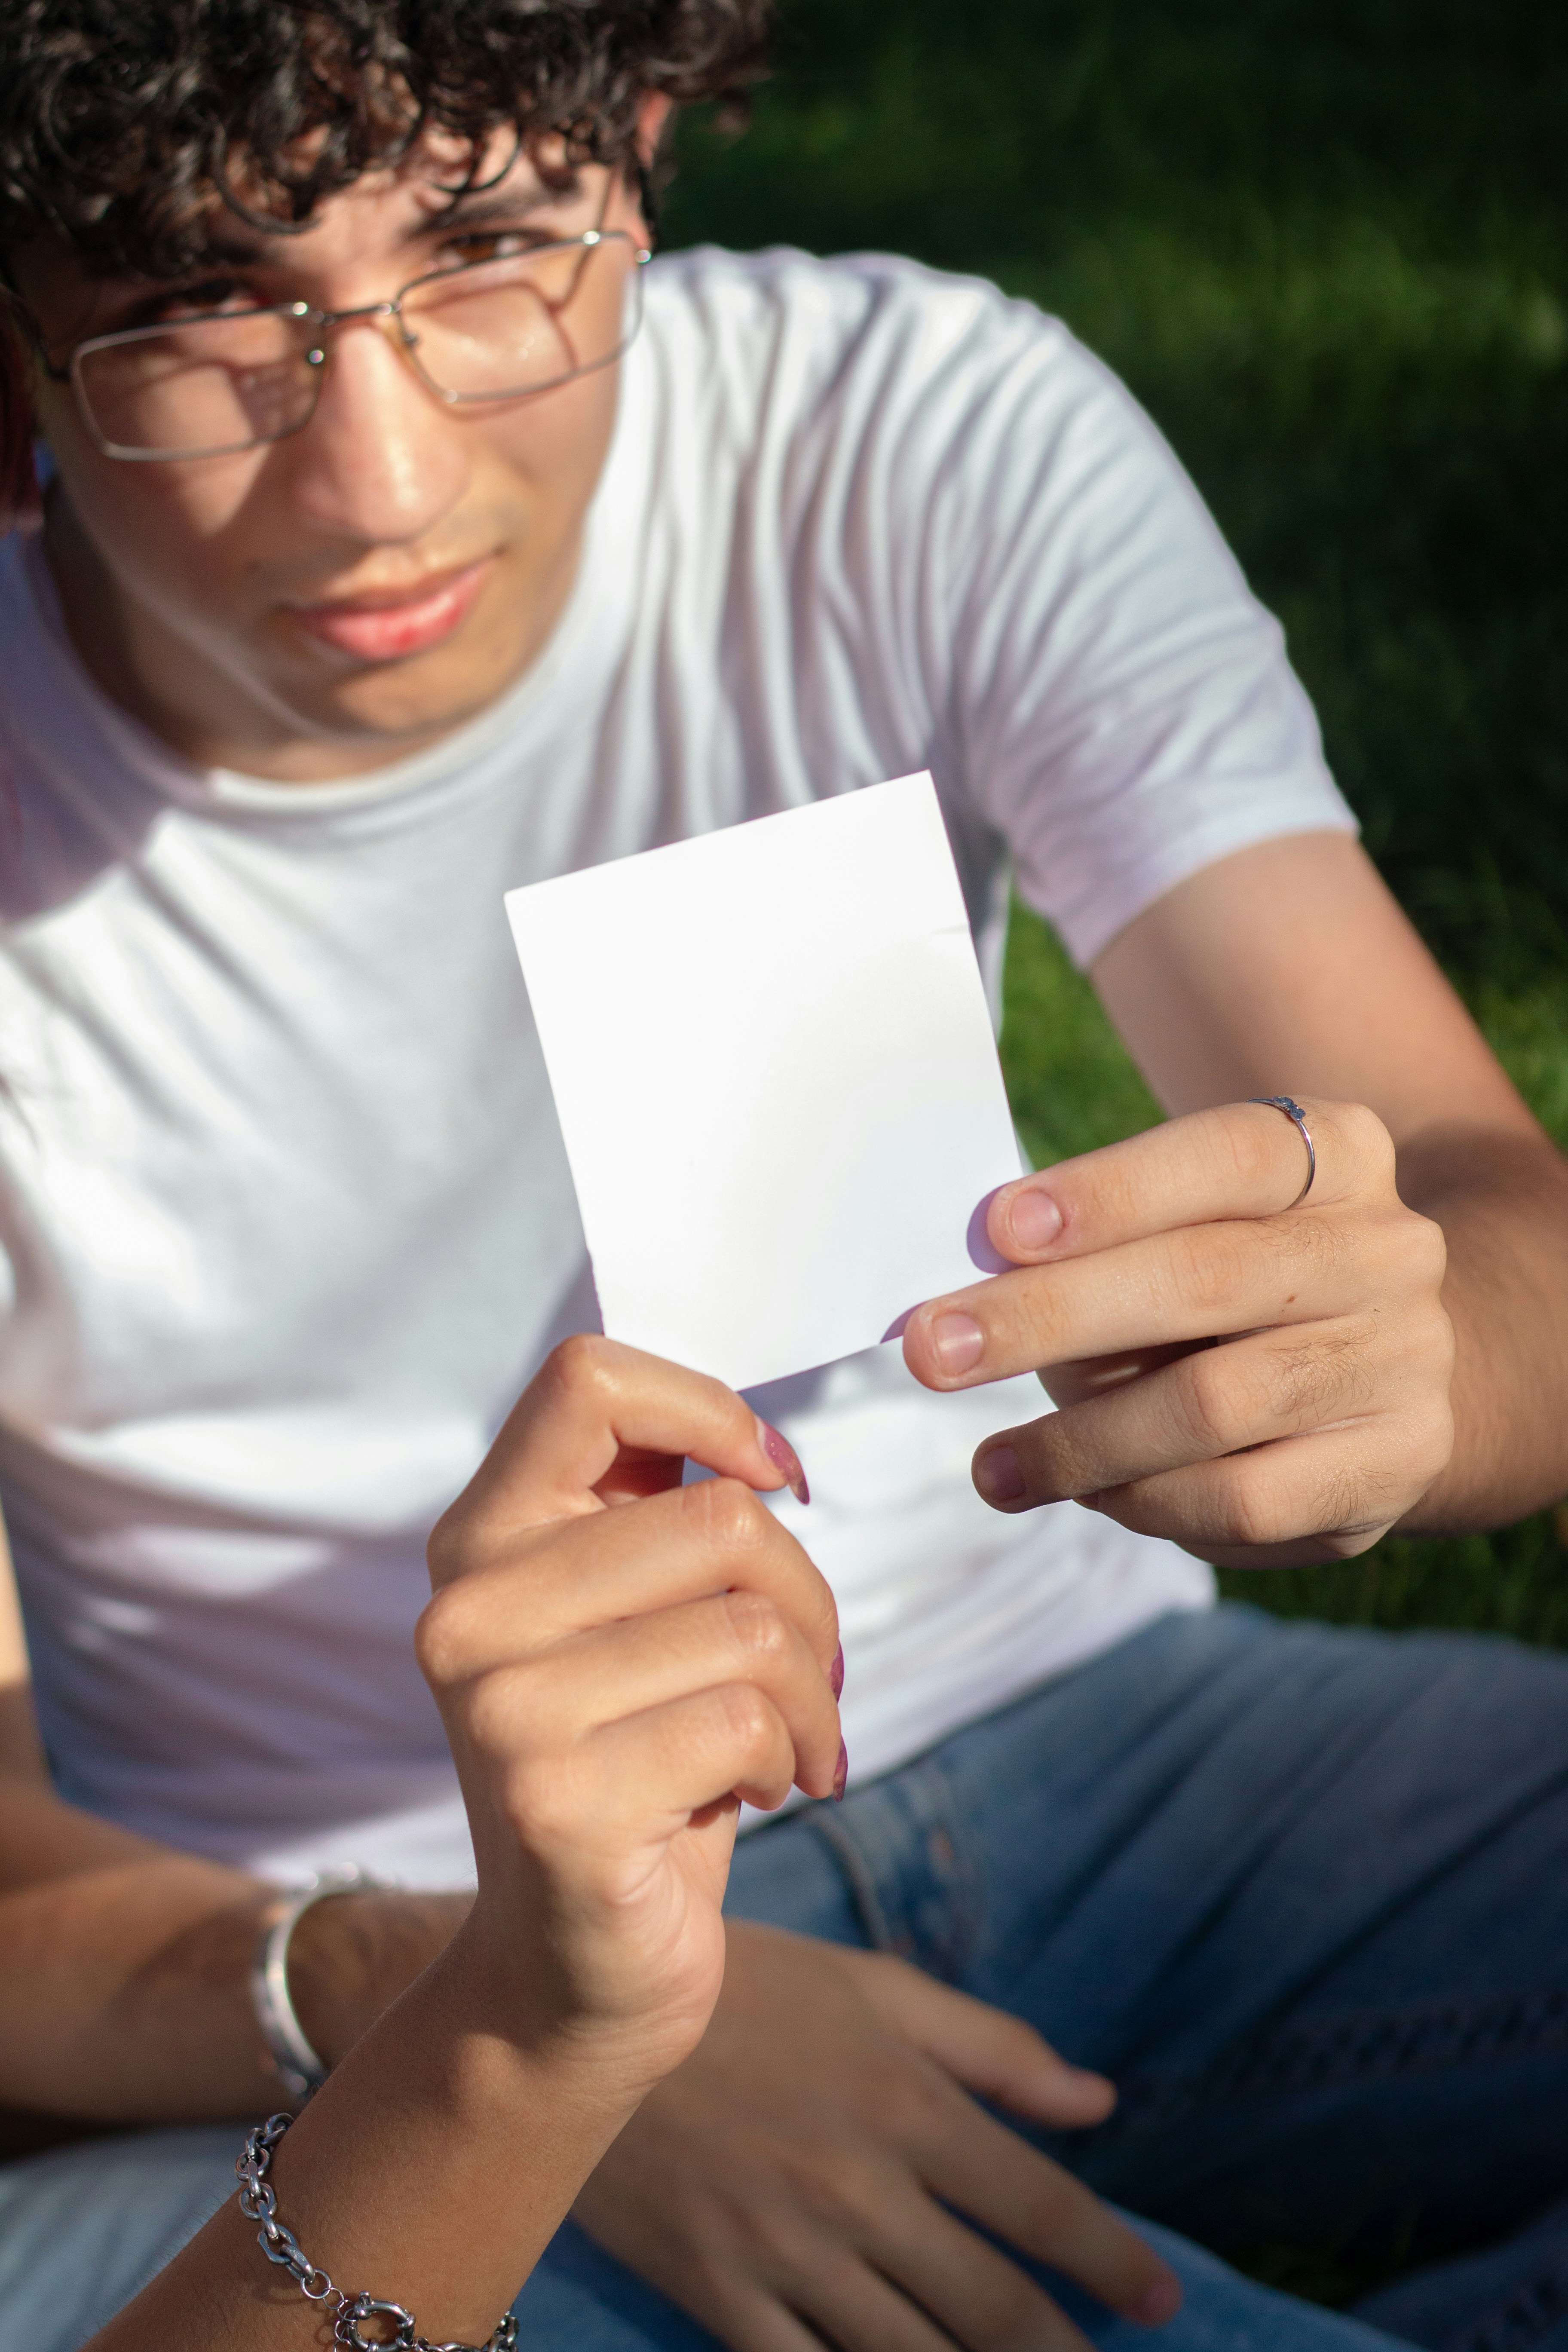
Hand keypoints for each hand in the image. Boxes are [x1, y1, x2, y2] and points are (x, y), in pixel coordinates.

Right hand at [418, 1339, 841, 2087]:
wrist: (563, 1981)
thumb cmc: (635, 1770)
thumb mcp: (628, 1624)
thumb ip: (654, 1520)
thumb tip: (758, 1450)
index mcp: (482, 1537)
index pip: (588, 1377)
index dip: (709, 1410)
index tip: (771, 1480)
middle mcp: (467, 1609)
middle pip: (720, 1516)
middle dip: (806, 1596)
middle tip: (806, 1674)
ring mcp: (503, 1708)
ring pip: (751, 1625)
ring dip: (810, 1695)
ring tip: (784, 1746)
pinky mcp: (557, 1802)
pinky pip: (745, 1720)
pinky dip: (788, 1760)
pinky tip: (754, 1797)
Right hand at [576, 1921, 1180, 2349]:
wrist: (588, 2015)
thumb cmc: (746, 1989)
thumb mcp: (873, 1988)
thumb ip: (991, 2048)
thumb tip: (1097, 2103)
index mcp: (904, 2104)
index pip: (1041, 2207)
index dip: (1116, 2263)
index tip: (1167, 2300)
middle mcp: (859, 2188)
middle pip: (995, 2308)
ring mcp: (787, 2253)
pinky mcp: (721, 2295)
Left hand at [903, 1098, 1453, 1568]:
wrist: (1380, 1365)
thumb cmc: (1232, 1281)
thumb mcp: (1177, 1230)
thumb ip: (1090, 1249)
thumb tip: (963, 1309)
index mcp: (1337, 1154)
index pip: (1225, 1154)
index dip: (1108, 1191)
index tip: (993, 1229)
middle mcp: (1388, 1248)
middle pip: (1205, 1278)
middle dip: (1049, 1318)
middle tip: (931, 1351)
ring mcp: (1403, 1359)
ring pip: (1216, 1404)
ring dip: (1079, 1440)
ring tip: (992, 1467)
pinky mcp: (1396, 1464)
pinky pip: (1243, 1497)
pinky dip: (1146, 1501)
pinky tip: (1088, 1494)